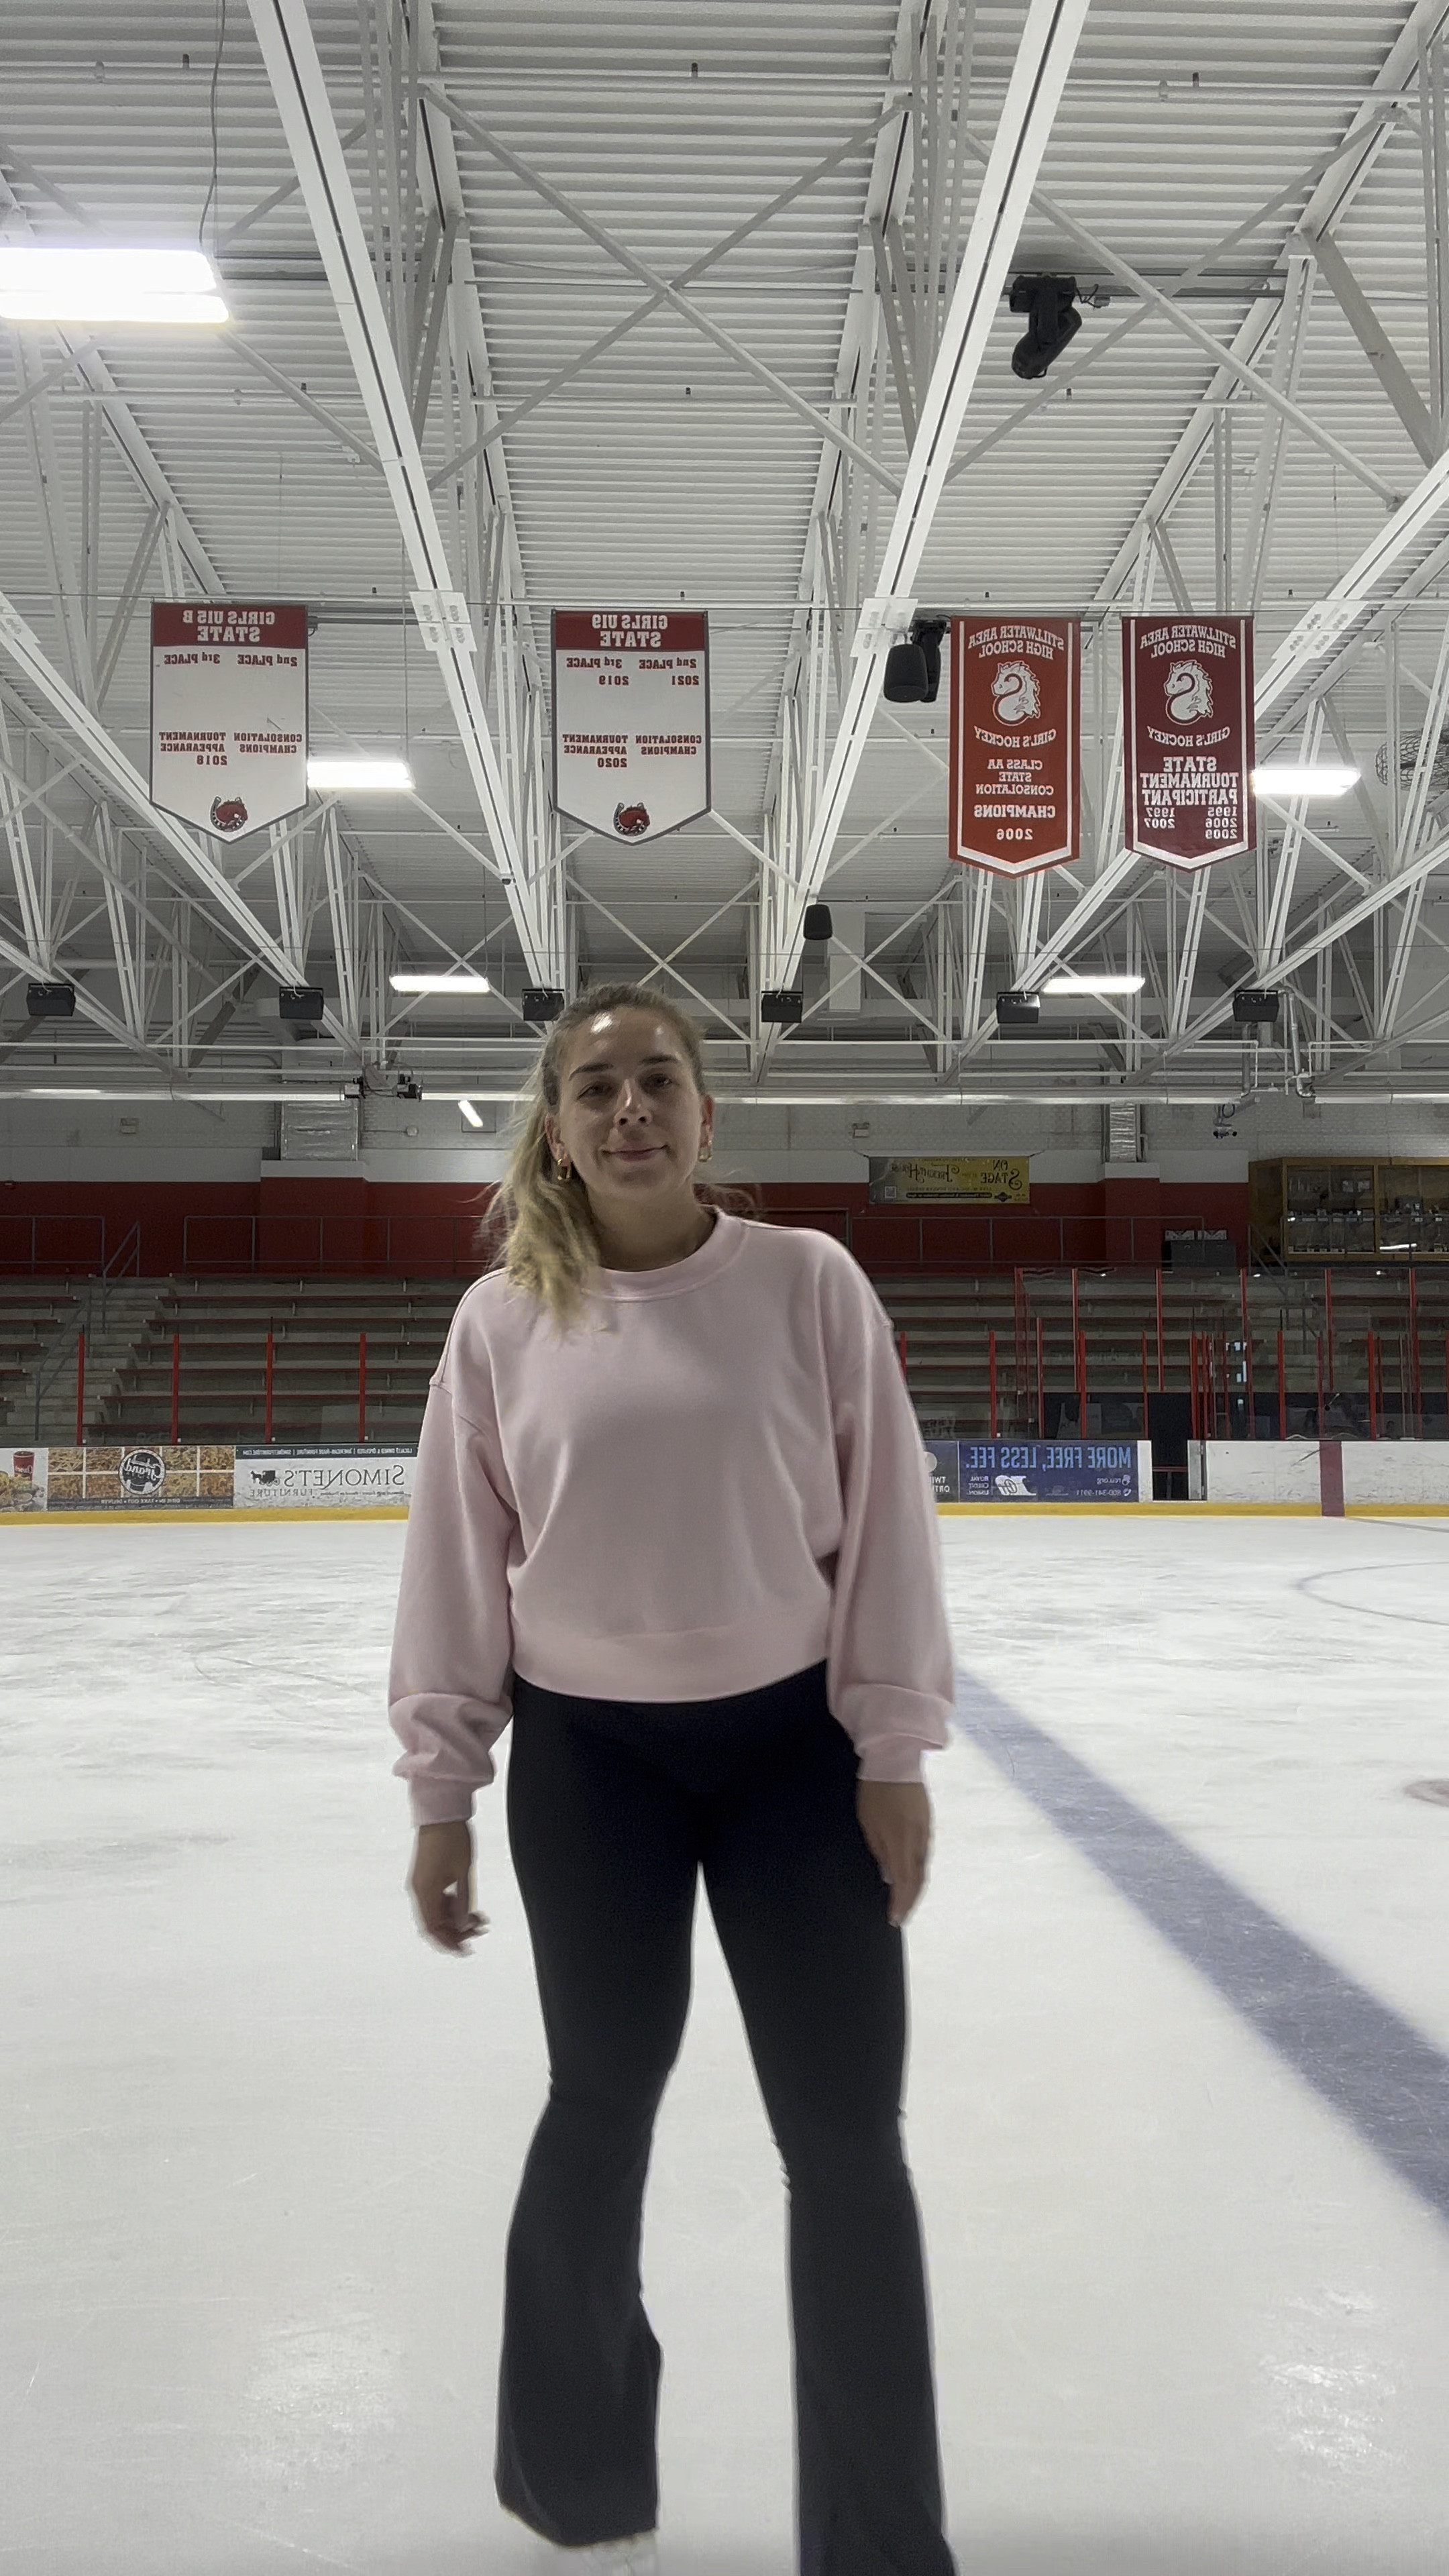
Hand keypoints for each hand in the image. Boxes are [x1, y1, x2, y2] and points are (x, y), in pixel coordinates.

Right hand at [409, 1820, 488, 1953]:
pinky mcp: (425, 1877)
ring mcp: (420, 1883)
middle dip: (455, 1932)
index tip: (466, 1949)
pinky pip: (436, 1900)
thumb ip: (463, 1901)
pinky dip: (451, 1907)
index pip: (432, 1928)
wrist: (441, 1813)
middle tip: (479, 1931)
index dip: (448, 1942)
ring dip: (455, 1919)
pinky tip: (468, 1905)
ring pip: (436, 1912)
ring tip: (479, 1917)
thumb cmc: (453, 1839)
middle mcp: (419, 1890)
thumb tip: (462, 1924)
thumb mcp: (464, 1872)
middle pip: (433, 1923)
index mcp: (425, 1891)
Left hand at [855, 1780, 931, 1927]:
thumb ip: (880, 1852)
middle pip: (919, 1879)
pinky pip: (925, 1853)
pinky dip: (919, 1870)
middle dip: (911, 1901)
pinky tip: (912, 1874)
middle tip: (902, 1916)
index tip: (895, 1919)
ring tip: (906, 1900)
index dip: (901, 1904)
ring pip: (923, 1867)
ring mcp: (926, 1831)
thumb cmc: (875, 1791)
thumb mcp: (869, 1824)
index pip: (905, 1883)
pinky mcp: (928, 1822)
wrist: (896, 1760)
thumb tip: (889, 1877)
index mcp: (901, 1842)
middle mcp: (918, 1840)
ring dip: (916, 1887)